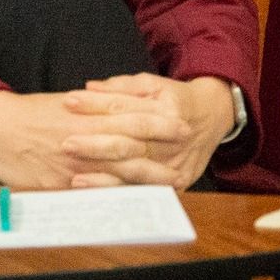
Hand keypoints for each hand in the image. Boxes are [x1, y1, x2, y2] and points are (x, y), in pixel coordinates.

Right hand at [0, 89, 175, 189]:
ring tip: (172, 181)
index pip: (133, 117)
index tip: (183, 126)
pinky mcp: (60, 183)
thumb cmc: (31, 113)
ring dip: (148, 177)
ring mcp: (76, 163)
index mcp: (89, 115)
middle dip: (163, 150)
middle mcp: (87, 138)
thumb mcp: (67, 104)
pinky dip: (115, 197)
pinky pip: (92, 193)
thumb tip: (117, 116)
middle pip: (133, 145)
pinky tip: (134, 204)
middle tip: (187, 157)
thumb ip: (94, 112)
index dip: (161, 123)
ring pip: (118, 171)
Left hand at [57, 73, 236, 189]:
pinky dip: (119, 194)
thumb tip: (90, 87)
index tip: (69, 102)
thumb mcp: (154, 85)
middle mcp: (173, 137)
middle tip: (66, 143)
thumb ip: (122, 86)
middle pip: (129, 142)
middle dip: (96, 144)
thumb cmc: (176, 99)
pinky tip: (98, 195)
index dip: (95, 105)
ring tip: (75, 177)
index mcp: (168, 109)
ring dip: (105, 176)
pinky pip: (143, 192)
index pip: (125, 107)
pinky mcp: (176, 182)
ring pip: (136, 172)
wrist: (213, 117)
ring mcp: (176, 162)